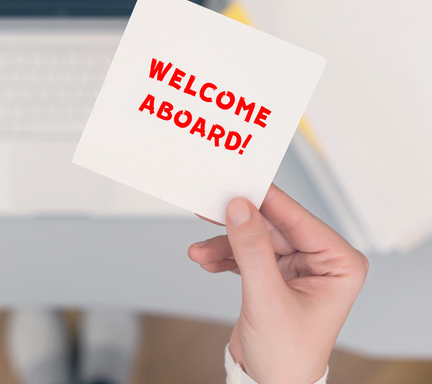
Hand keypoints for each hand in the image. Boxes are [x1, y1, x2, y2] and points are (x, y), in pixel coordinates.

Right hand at [188, 184, 367, 383]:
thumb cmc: (287, 356)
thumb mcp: (268, 299)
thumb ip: (252, 250)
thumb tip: (240, 209)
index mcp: (339, 264)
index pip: (299, 220)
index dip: (266, 201)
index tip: (238, 184)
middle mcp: (321, 262)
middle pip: (272, 226)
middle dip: (237, 226)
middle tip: (209, 209)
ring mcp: (296, 268)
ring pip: (254, 239)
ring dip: (225, 244)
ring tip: (201, 251)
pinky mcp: (273, 276)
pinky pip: (246, 254)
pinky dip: (224, 256)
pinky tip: (205, 259)